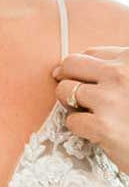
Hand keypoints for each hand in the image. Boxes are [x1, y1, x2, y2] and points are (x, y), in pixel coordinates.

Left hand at [55, 46, 128, 170]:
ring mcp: (111, 99)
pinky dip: (80, 129)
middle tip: (79, 96)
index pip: (90, 54)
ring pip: (65, 91)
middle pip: (70, 65)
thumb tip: (63, 68)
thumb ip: (118, 70)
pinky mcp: (104, 127)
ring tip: (92, 115)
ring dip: (72, 105)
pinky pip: (72, 121)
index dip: (84, 71)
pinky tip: (99, 133)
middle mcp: (122, 74)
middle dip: (68, 80)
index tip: (87, 83)